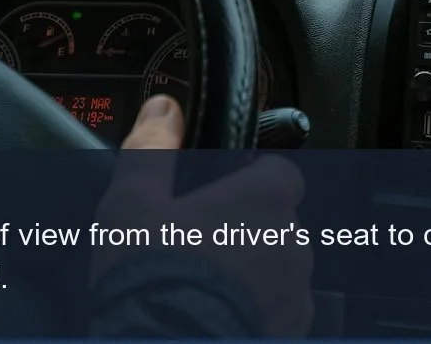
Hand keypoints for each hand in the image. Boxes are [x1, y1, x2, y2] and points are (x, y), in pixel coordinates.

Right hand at [95, 96, 314, 337]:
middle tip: (199, 250)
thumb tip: (164, 108)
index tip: (221, 195)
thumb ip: (153, 148)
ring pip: (279, 273)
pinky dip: (255, 315)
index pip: (280, 172)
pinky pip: (279, 315)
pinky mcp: (292, 333)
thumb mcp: (134, 203)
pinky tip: (216, 321)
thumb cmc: (151, 277)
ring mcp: (297, 294)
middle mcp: (293, 242)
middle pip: (278, 224)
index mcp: (264, 198)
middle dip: (247, 233)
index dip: (251, 180)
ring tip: (203, 292)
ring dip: (253, 277)